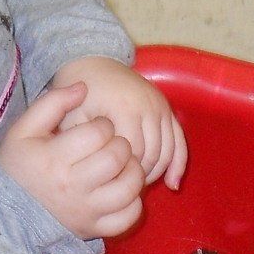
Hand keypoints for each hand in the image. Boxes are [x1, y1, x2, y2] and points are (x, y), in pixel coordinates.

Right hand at [0, 80, 146, 239]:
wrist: (6, 213)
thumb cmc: (18, 166)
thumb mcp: (24, 130)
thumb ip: (52, 103)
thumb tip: (83, 87)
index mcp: (55, 158)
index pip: (98, 133)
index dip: (104, 125)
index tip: (98, 128)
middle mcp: (73, 186)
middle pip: (117, 158)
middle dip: (121, 145)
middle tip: (113, 145)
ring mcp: (86, 211)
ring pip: (129, 188)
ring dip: (134, 172)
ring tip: (123, 166)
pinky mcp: (94, 229)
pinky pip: (127, 218)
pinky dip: (134, 203)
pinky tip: (124, 191)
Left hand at [51, 56, 187, 188]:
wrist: (94, 64)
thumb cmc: (81, 95)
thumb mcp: (74, 116)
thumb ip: (84, 143)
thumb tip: (99, 173)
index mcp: (124, 108)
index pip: (133, 153)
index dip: (124, 173)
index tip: (111, 186)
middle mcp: (148, 105)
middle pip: (152, 154)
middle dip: (140, 175)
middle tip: (124, 189)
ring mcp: (160, 106)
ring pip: (167, 150)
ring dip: (157, 172)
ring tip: (139, 185)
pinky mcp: (167, 108)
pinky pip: (179, 140)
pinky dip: (178, 164)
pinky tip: (172, 185)